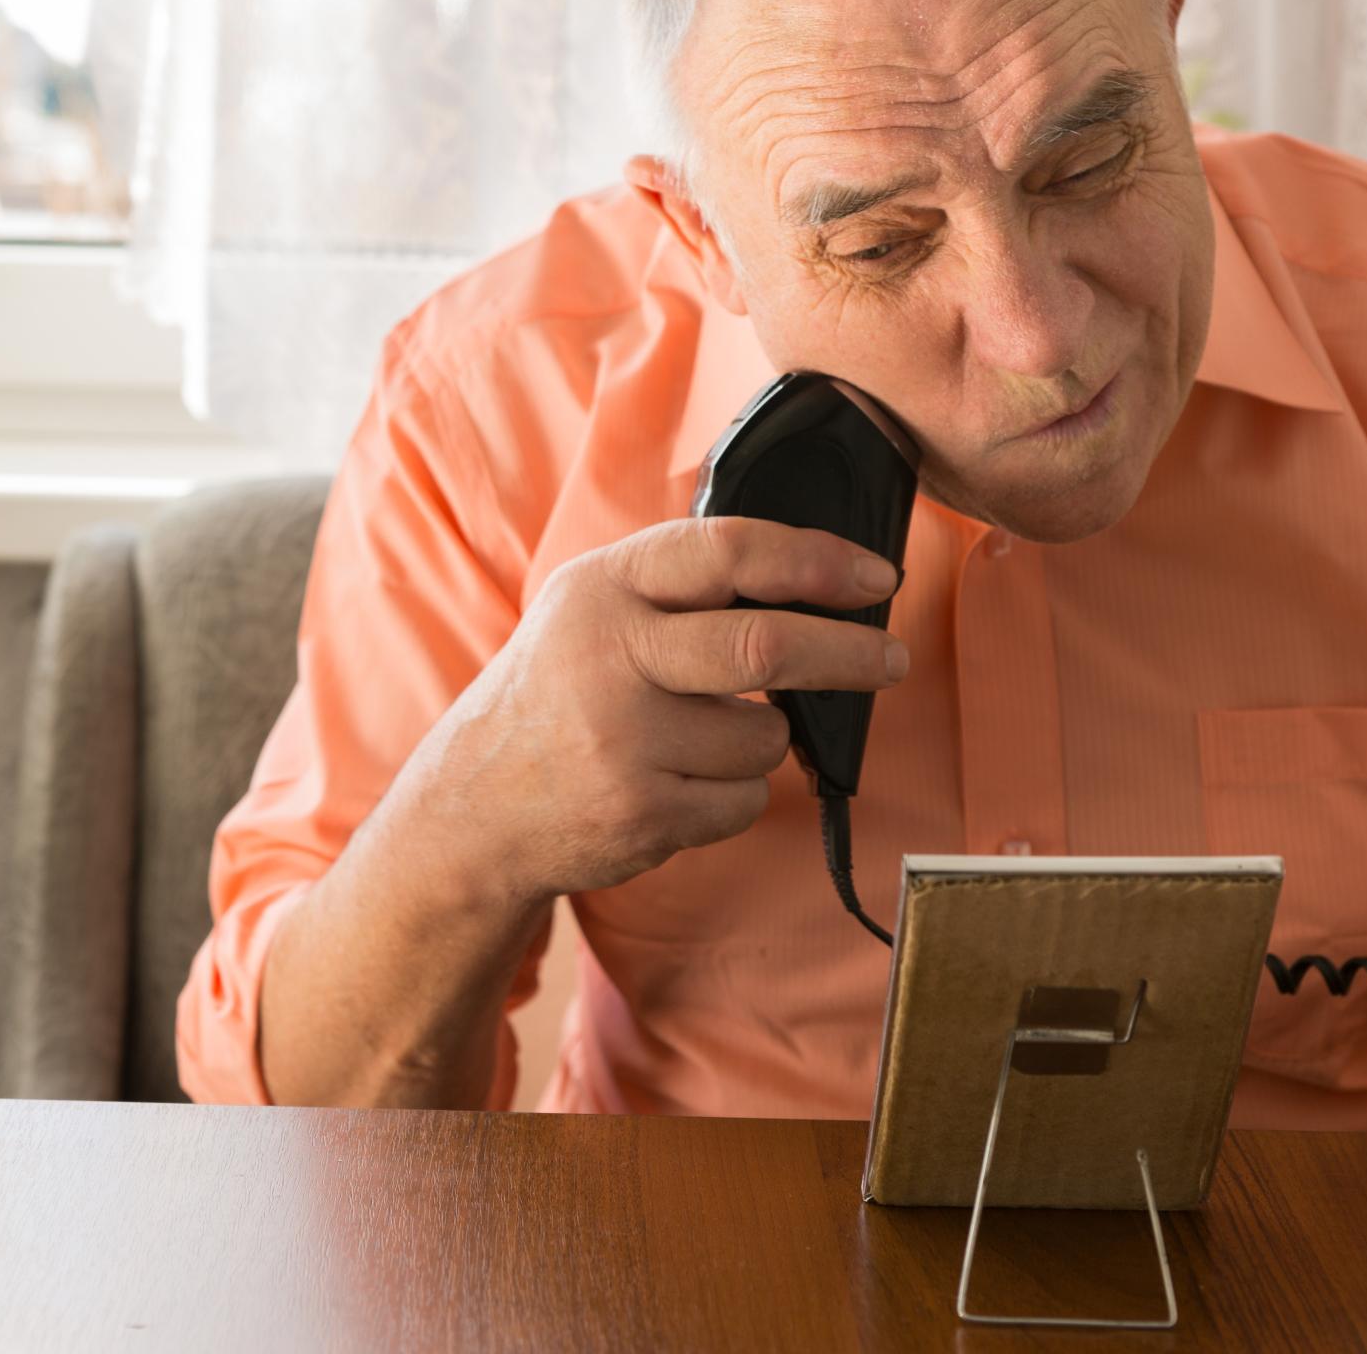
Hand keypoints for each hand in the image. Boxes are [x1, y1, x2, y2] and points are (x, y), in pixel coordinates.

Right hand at [424, 515, 906, 904]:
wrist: (473, 807)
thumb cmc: (560, 690)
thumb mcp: (593, 606)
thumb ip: (682, 583)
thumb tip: (819, 576)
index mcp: (605, 587)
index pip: (727, 552)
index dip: (815, 559)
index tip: (876, 576)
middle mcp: (610, 657)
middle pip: (766, 648)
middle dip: (849, 655)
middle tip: (892, 659)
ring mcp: (625, 741)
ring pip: (764, 736)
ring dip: (762, 739)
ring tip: (698, 738)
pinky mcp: (642, 813)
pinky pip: (745, 800)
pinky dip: (735, 793)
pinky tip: (677, 782)